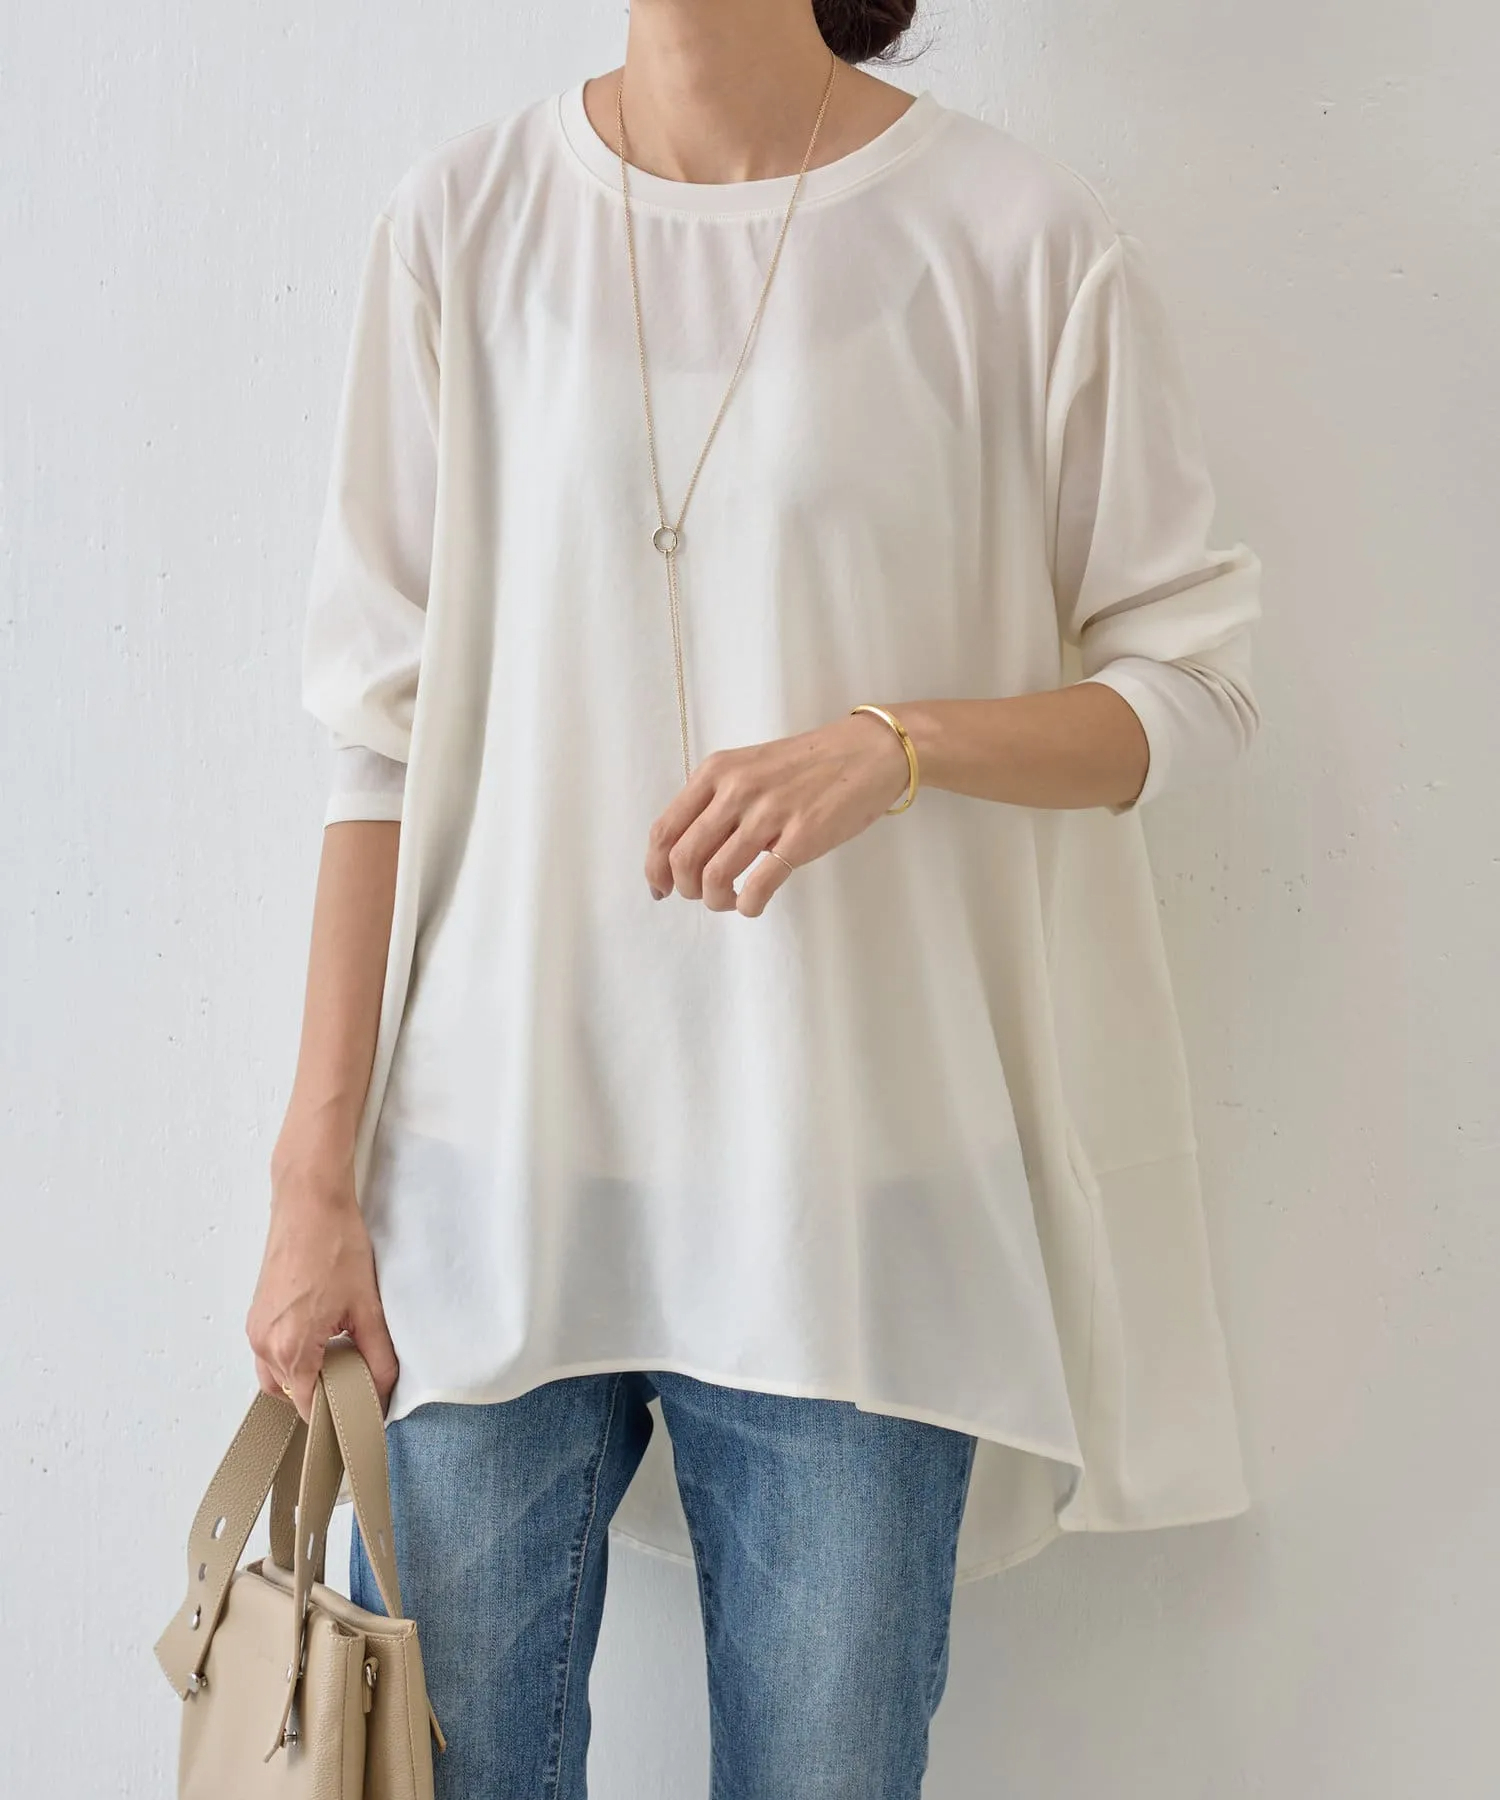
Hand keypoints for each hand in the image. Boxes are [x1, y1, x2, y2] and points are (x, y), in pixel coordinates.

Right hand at [246, 1141, 398, 1421]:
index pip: (310, 1409)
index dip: (338, 1417)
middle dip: (322, 1397)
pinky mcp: (258, 1312)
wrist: (309, 1199)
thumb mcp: (368, 1307)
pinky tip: (324, 1337)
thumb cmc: (335, 1243)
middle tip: (356, 1384)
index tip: (361, 1416)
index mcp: (290, 1346)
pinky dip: (294, 1355)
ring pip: (278, 1375)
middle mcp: (263, 1342)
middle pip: (290, 1396)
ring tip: (342, 1357)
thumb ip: (378, 1356)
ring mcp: (256, 1326)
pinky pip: (271, 1352)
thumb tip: (382, 1390)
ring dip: (306, 1375)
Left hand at [644, 710, 910, 917]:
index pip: (664, 830)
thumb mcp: (749, 769)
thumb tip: (685, 853)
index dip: (654, 869)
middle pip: (683, 858)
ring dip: (716, 901)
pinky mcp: (801, 837)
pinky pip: (757, 886)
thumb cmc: (807, 765)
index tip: (661, 888)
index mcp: (716, 772)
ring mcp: (768, 813)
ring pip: (714, 876)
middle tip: (702, 895)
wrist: (867, 751)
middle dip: (685, 890)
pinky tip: (754, 905)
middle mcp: (735, 790)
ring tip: (731, 900)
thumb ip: (717, 801)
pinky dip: (748, 906)